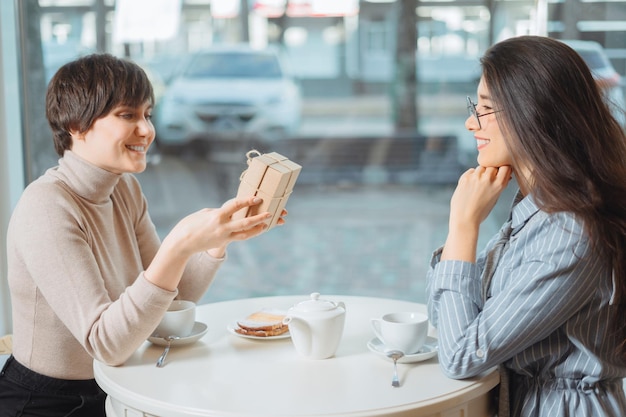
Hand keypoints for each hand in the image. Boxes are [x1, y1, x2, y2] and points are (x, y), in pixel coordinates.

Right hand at [145, 197, 273, 290]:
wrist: (181, 243)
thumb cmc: (190, 224)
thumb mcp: (204, 213)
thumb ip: (218, 212)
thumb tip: (229, 212)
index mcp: (216, 216)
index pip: (234, 206)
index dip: (247, 201)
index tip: (257, 197)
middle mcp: (222, 227)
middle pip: (244, 222)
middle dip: (258, 217)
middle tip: (270, 213)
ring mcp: (224, 236)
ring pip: (245, 233)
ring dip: (257, 228)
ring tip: (268, 223)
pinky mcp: (223, 242)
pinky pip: (240, 237)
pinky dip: (250, 233)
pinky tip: (258, 230)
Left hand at [441, 165, 510, 261]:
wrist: (465, 219)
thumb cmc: (481, 212)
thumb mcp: (495, 199)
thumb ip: (499, 185)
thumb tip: (506, 174)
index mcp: (499, 185)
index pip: (506, 167)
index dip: (503, 169)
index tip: (500, 173)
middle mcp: (488, 179)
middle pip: (493, 166)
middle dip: (491, 171)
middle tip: (486, 181)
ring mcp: (476, 178)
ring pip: (481, 167)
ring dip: (481, 173)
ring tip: (477, 185)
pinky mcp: (465, 178)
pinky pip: (471, 171)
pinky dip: (471, 175)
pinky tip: (470, 186)